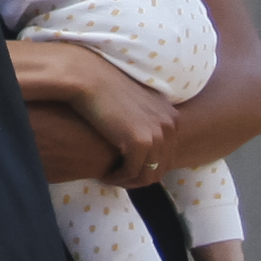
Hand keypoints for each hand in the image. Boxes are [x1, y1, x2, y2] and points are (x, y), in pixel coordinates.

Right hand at [12, 41, 175, 178]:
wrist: (88, 79)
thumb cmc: (105, 90)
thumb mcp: (136, 106)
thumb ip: (145, 123)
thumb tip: (144, 147)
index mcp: (172, 116)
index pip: (168, 156)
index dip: (147, 168)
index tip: (126, 169)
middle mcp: (170, 125)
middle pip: (161, 168)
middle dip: (139, 178)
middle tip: (117, 178)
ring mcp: (157, 134)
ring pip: (147, 175)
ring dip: (128, 181)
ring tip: (110, 178)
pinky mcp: (140, 142)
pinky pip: (131, 172)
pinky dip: (117, 178)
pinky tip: (104, 174)